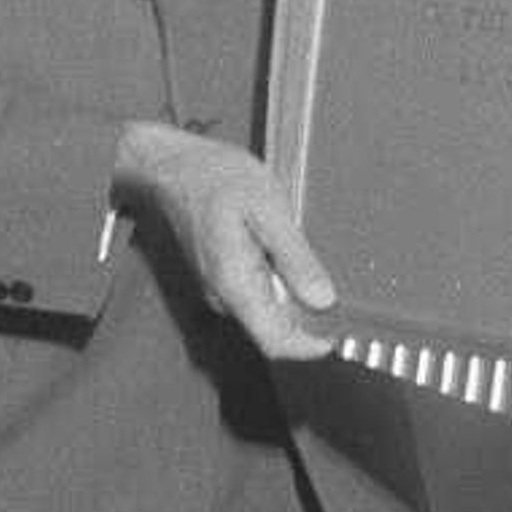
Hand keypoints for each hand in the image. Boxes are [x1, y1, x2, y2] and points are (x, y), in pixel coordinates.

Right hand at [113, 121, 339, 359]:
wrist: (171, 165)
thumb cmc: (215, 178)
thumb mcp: (267, 209)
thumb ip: (295, 258)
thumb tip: (323, 299)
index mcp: (236, 285)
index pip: (276, 342)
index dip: (311, 345)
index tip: (340, 331)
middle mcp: (224, 296)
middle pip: (274, 330)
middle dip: (307, 319)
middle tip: (338, 293)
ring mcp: (219, 289)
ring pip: (265, 312)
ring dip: (293, 299)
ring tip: (309, 262)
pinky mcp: (219, 277)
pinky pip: (254, 294)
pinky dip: (277, 284)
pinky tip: (284, 252)